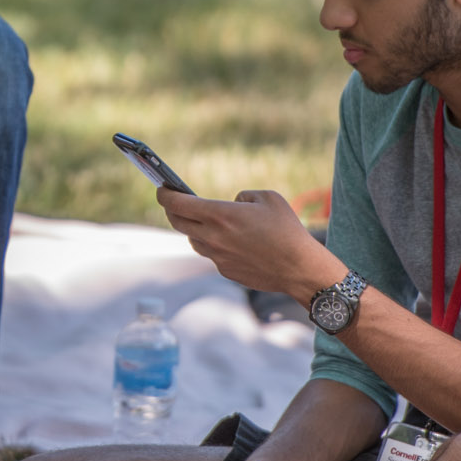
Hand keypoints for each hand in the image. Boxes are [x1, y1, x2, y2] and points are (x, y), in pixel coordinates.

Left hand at [157, 188, 342, 299]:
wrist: (299, 268)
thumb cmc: (287, 229)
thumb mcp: (267, 198)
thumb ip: (242, 196)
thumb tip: (232, 203)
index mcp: (219, 215)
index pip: (177, 204)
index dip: (165, 195)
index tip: (162, 190)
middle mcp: (212, 237)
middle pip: (177, 222)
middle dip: (172, 210)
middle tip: (175, 202)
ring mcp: (217, 257)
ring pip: (193, 239)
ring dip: (193, 229)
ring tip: (204, 221)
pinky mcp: (225, 270)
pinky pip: (212, 254)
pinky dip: (214, 245)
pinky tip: (229, 241)